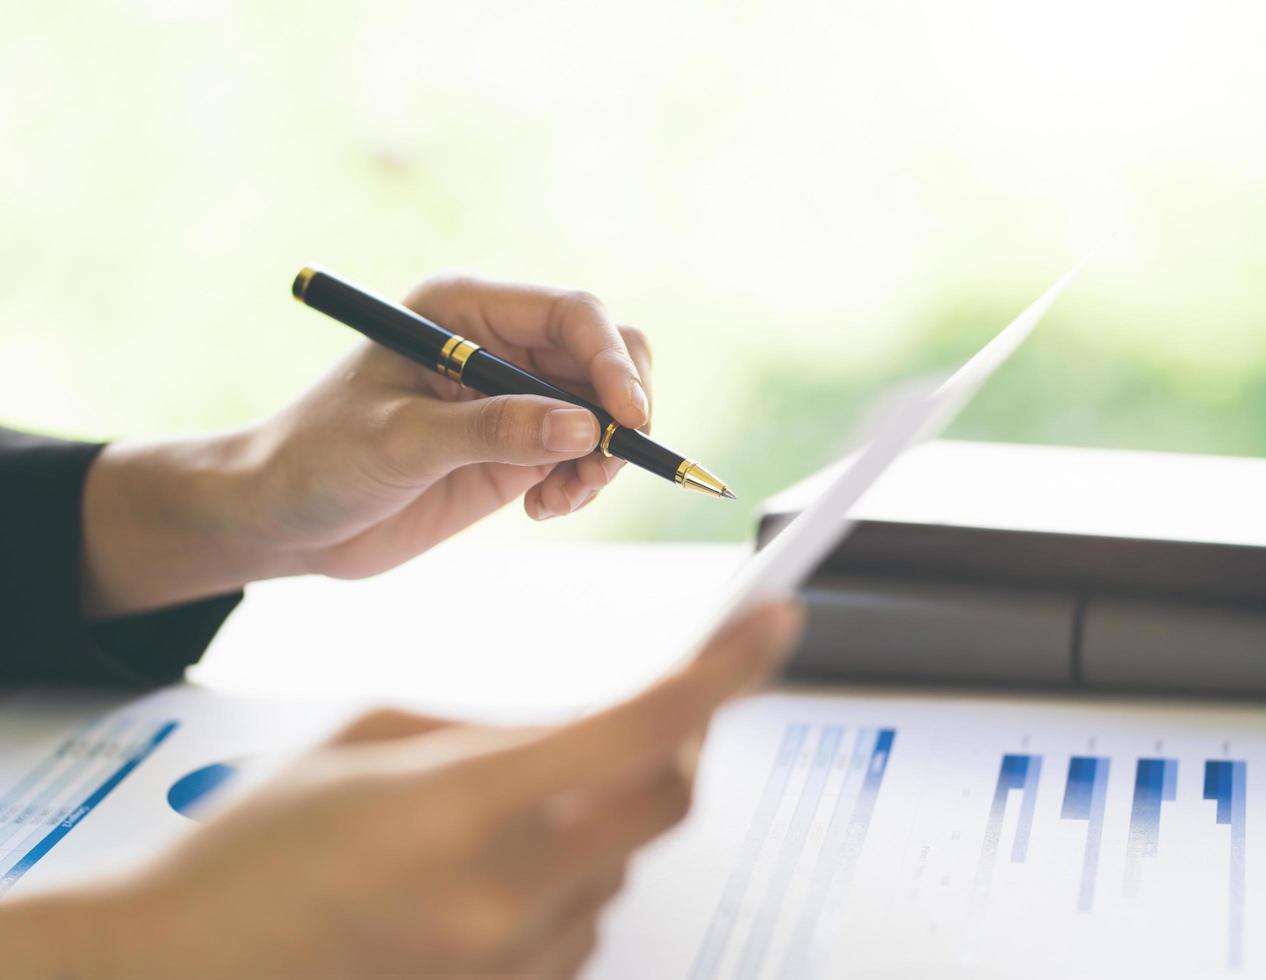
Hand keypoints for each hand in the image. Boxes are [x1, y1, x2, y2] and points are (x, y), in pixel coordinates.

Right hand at [4, 603, 801, 978]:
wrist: (187, 969)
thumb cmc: (259, 846)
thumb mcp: (377, 741)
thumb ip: (498, 731)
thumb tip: (583, 730)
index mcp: (466, 806)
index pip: (639, 728)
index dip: (721, 671)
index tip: (770, 624)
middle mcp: (507, 896)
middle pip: (667, 801)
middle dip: (683, 742)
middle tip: (668, 702)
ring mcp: (513, 964)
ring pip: (626, 863)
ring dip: (607, 816)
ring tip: (512, 806)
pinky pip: (588, 921)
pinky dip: (574, 876)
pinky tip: (499, 867)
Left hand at [81, 273, 653, 615]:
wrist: (287, 517)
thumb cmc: (320, 459)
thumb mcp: (401, 443)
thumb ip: (492, 430)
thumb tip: (586, 427)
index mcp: (467, 308)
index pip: (572, 314)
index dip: (611, 361)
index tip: (628, 419)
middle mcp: (501, 343)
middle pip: (607, 354)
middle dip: (621, 410)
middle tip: (600, 468)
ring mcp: (515, 396)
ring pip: (606, 409)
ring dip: (605, 456)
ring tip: (561, 499)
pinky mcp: (520, 446)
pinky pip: (587, 453)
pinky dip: (585, 482)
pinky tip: (543, 509)